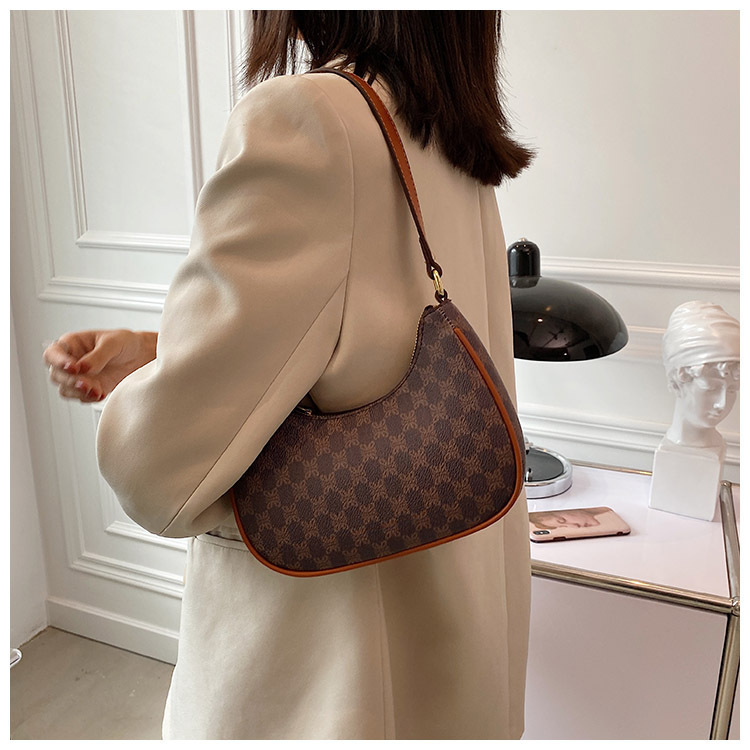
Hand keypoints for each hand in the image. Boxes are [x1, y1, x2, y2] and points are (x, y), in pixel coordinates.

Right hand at [43, 329, 157, 402]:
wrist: (140, 356)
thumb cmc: (124, 342)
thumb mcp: (113, 343)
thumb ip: (98, 355)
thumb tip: (83, 368)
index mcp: (72, 344)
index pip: (53, 354)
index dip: (58, 361)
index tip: (73, 368)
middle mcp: (71, 361)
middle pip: (56, 375)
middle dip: (70, 381)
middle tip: (86, 384)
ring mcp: (79, 377)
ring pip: (66, 389)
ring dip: (78, 392)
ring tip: (96, 391)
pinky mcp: (90, 389)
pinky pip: (81, 398)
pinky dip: (89, 398)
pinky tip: (101, 394)